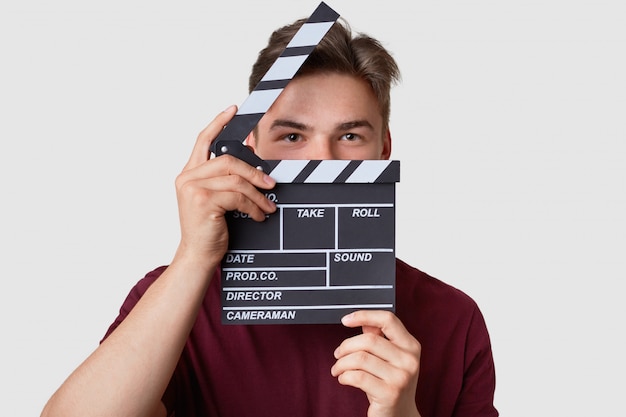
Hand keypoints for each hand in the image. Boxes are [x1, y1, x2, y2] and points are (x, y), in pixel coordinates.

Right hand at [173, 105, 276, 267]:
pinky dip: (253, 206)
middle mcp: (187, 177)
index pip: (203, 140)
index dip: (219, 122)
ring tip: (268, 207)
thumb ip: (227, 179)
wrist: (198, 256)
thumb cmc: (210, 229)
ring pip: (236, 179)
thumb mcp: (218, 199)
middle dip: (254, 171)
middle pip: (228, 160)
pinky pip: (238, 196)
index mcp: (189, 174)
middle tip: (271, 184)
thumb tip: (252, 157)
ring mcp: (193, 188)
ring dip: (258, 194)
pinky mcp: (202, 201)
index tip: (234, 109)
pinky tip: (258, 216)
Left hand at [331, 310, 421, 416]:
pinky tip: (343, 379)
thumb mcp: (389, 359)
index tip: (346, 320)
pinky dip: (344, 376)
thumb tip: (363, 322)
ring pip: (360, 358)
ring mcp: (401, 377)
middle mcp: (410, 360)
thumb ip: (378, 339)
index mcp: (411, 346)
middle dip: (346, 346)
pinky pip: (357, 377)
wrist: (400, 416)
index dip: (364, 315)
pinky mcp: (390, 393)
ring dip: (341, 363)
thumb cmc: (391, 385)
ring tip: (338, 369)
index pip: (388, 319)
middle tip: (337, 354)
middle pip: (369, 340)